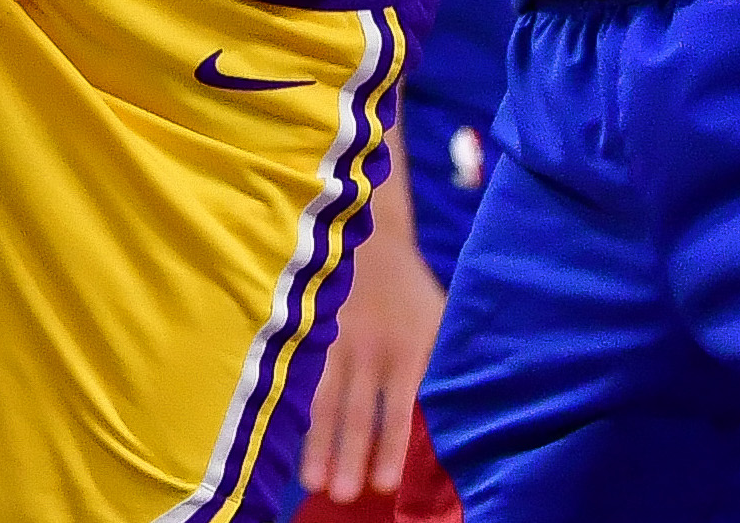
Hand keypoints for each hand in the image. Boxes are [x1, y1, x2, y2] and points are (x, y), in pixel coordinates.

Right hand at [299, 219, 443, 502]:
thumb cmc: (413, 296)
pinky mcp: (314, 338)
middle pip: (357, 412)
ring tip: (311, 482)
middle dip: (348, 456)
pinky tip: (286, 440)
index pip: (398, 409)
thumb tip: (453, 419)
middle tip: (340, 496)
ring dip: (317, 444)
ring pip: (323, 401)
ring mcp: (336, 344)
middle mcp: (369, 352)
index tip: (384, 485)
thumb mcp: (439, 325)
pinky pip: (303, 381)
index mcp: (407, 351)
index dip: (390, 447)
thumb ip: (440, 368)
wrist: (373, 242)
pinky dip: (297, 412)